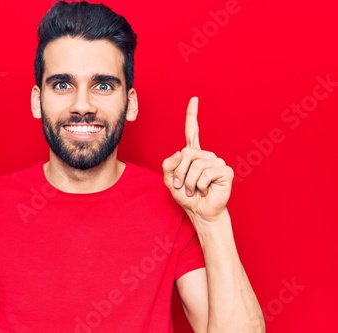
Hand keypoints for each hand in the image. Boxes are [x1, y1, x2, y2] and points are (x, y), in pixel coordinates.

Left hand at [163, 97, 233, 222]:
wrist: (201, 212)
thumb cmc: (187, 196)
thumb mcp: (171, 181)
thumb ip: (169, 166)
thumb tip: (179, 153)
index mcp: (193, 154)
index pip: (192, 131)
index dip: (192, 115)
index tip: (195, 99)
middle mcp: (206, 155)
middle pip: (185, 153)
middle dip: (180, 173)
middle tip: (183, 187)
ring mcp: (217, 161)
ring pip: (195, 165)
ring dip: (189, 182)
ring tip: (195, 190)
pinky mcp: (225, 171)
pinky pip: (205, 174)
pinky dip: (200, 186)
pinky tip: (205, 190)